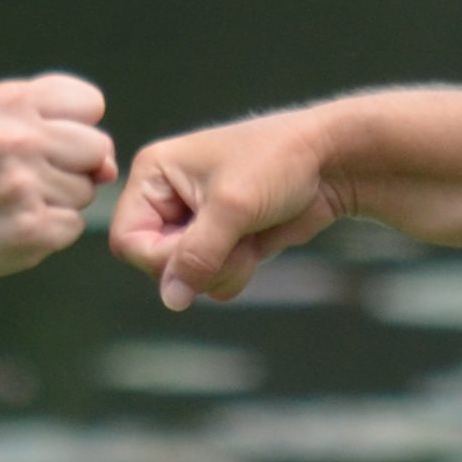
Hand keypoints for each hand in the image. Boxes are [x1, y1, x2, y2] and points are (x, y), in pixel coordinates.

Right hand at [0, 74, 116, 282]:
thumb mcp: (1, 122)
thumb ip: (63, 128)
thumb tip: (109, 168)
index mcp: (8, 101)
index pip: (91, 103)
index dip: (75, 125)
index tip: (41, 139)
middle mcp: (15, 138)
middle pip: (98, 147)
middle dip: (75, 164)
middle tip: (26, 175)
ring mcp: (23, 186)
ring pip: (87, 190)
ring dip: (60, 199)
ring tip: (14, 199)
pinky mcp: (30, 230)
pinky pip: (74, 225)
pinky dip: (51, 229)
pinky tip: (14, 223)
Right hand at [110, 110, 346, 309]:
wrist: (333, 161)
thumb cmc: (280, 162)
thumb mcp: (232, 207)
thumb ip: (197, 255)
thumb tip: (171, 300)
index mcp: (154, 174)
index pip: (128, 240)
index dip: (161, 258)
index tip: (203, 248)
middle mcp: (167, 197)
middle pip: (156, 264)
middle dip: (201, 263)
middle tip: (236, 240)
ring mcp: (195, 221)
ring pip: (186, 278)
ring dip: (222, 270)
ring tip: (250, 237)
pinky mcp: (222, 240)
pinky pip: (211, 279)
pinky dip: (236, 271)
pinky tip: (259, 242)